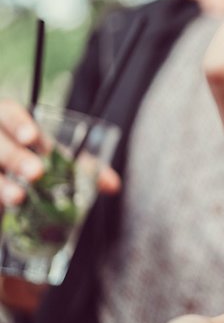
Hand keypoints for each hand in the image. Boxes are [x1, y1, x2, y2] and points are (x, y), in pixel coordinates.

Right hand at [0, 100, 120, 206]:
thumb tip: (113, 185)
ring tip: (18, 198)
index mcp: (8, 120)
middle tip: (36, 173)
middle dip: (16, 157)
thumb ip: (80, 166)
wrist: (7, 175)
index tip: (32, 137)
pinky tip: (2, 208)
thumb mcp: (52, 157)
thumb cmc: (31, 158)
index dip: (19, 124)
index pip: (9, 114)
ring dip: (2, 184)